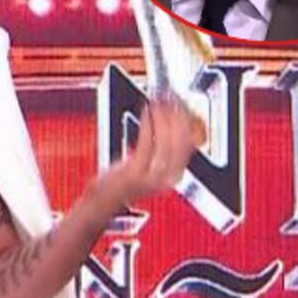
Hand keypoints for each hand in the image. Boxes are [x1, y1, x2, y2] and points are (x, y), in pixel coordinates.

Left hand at [94, 97, 199, 213]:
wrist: (107, 197)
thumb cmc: (127, 179)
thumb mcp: (152, 162)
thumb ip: (165, 146)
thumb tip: (175, 119)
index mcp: (175, 175)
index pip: (190, 144)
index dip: (188, 121)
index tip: (184, 105)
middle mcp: (167, 177)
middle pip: (181, 142)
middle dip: (178, 117)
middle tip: (173, 100)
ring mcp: (152, 176)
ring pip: (166, 141)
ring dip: (164, 118)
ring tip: (159, 103)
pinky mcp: (135, 172)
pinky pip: (147, 142)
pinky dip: (148, 124)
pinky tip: (147, 112)